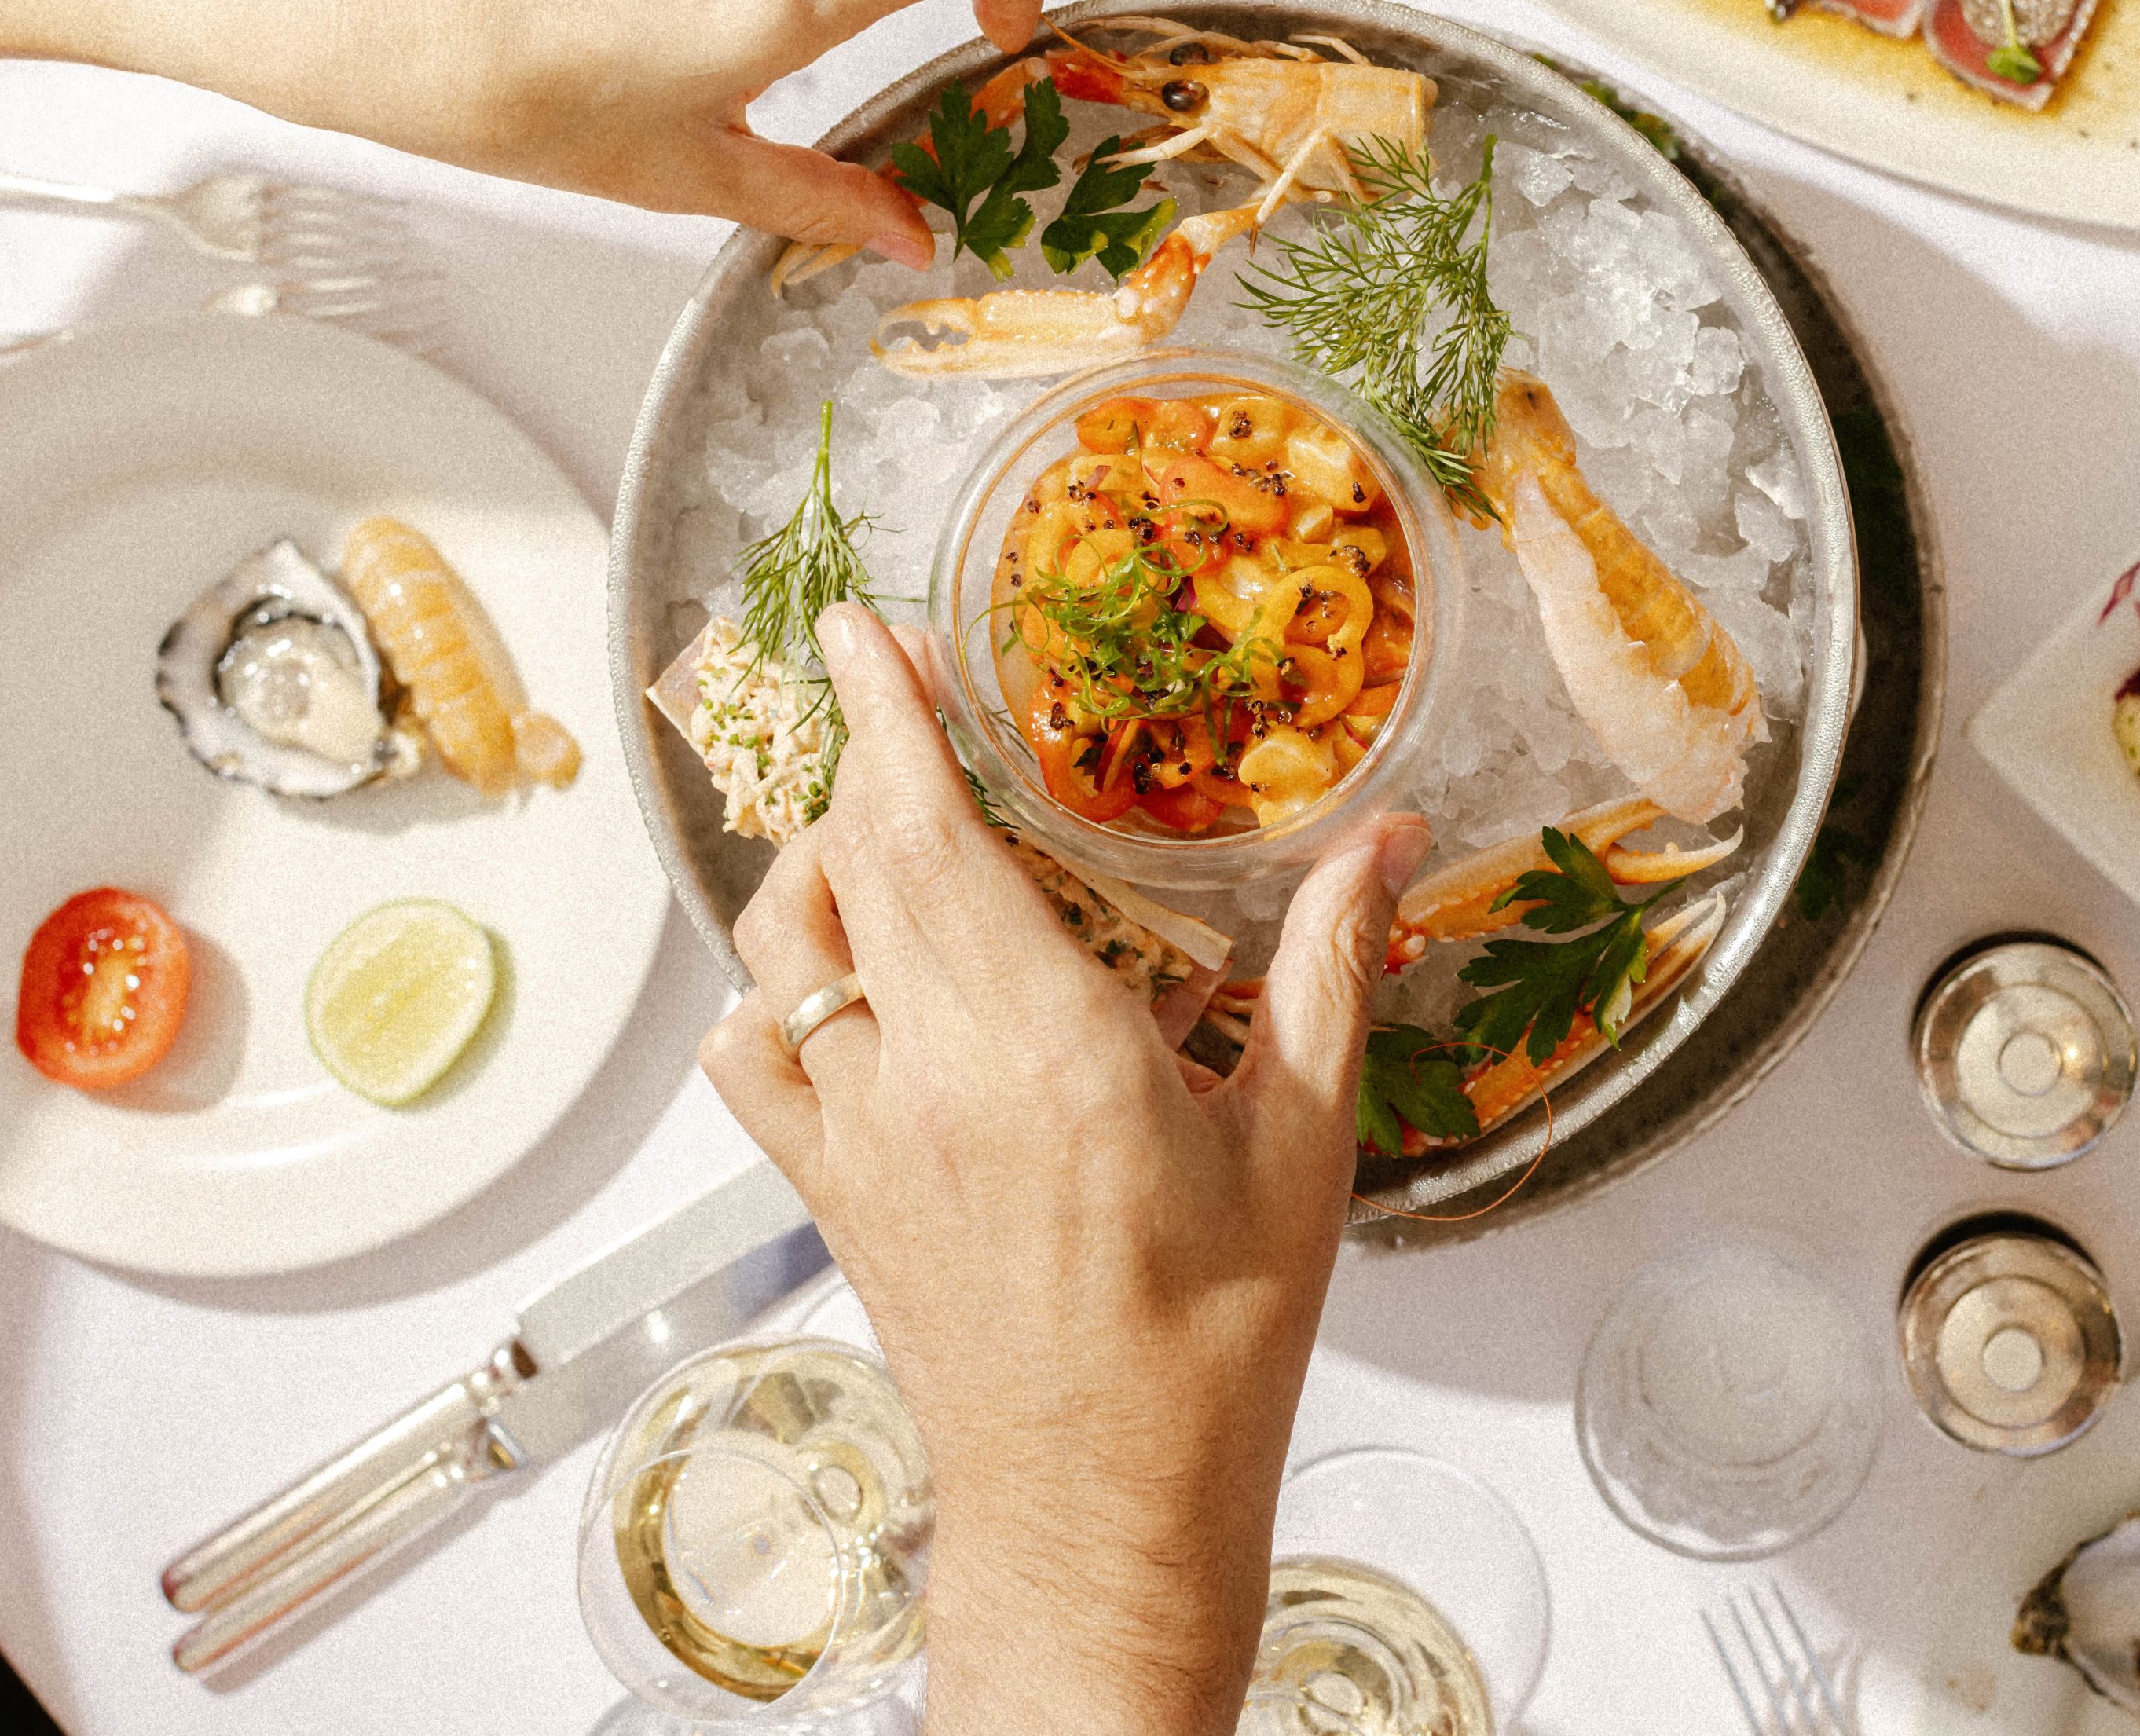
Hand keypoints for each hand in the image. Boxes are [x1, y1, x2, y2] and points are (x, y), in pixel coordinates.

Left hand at [700, 606, 1428, 1735]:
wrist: (1101, 1504)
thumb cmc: (1211, 1342)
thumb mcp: (1301, 1146)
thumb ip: (1326, 969)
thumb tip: (1391, 841)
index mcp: (1047, 1050)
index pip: (929, 840)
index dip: (887, 722)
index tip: (868, 635)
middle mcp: (928, 1077)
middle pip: (848, 867)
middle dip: (853, 754)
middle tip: (879, 682)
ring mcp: (859, 1135)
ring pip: (781, 948)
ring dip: (811, 861)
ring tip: (870, 819)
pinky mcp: (827, 1191)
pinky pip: (748, 1058)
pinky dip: (766, 990)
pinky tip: (828, 979)